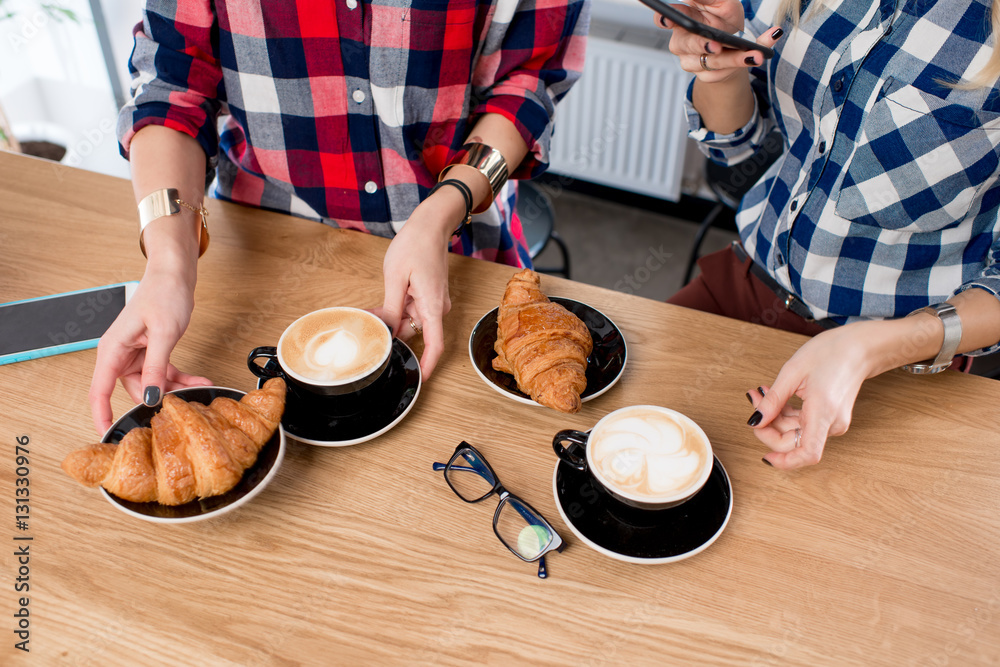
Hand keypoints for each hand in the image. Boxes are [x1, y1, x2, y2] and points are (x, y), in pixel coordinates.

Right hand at [89, 265, 210, 434]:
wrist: (174, 274)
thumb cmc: (164, 294)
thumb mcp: (163, 334)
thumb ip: (156, 367)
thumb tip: (150, 396)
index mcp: (112, 349)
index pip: (99, 390)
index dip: (102, 416)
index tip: (108, 435)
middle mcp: (120, 353)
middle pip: (132, 390)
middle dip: (156, 400)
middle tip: (180, 408)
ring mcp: (136, 353)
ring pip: (152, 383)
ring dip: (174, 388)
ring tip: (198, 389)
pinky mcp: (151, 351)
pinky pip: (163, 372)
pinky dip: (179, 378)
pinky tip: (199, 381)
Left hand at [379, 191, 459, 378]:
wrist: (431, 225)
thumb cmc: (415, 245)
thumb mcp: (396, 278)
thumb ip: (391, 308)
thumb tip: (386, 330)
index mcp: (432, 306)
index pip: (435, 345)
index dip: (428, 365)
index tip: (419, 379)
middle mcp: (437, 307)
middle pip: (415, 333)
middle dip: (393, 334)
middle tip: (369, 327)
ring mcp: (433, 301)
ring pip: (411, 321)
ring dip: (393, 319)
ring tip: (374, 309)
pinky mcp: (428, 295)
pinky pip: (412, 310)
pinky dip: (398, 309)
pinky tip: (384, 302)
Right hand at [659, 0, 782, 80]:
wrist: (734, 44)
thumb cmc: (723, 18)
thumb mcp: (722, 2)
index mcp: (683, 20)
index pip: (665, 19)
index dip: (664, 19)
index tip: (667, 19)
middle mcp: (682, 42)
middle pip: (688, 45)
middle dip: (702, 45)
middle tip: (715, 45)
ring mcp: (692, 61)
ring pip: (710, 62)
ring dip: (733, 59)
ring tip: (753, 54)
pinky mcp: (706, 75)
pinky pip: (724, 72)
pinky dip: (743, 63)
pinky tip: (756, 56)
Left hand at [746, 323, 882, 468]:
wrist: (859, 348)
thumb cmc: (831, 353)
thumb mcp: (793, 372)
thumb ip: (773, 400)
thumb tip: (755, 420)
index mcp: (824, 413)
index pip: (808, 454)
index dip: (785, 461)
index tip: (766, 457)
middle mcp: (831, 423)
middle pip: (793, 442)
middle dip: (768, 425)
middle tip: (754, 400)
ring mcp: (832, 422)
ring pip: (795, 432)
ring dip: (774, 417)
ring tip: (762, 393)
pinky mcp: (829, 417)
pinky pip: (802, 424)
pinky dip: (785, 414)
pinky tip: (774, 397)